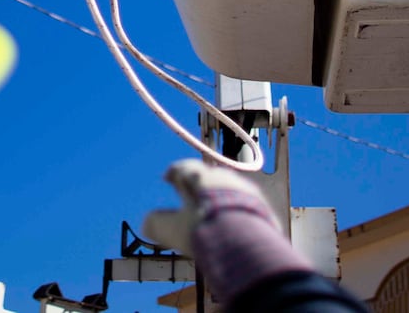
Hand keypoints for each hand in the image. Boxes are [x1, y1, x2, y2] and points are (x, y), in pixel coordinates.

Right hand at [143, 160, 309, 304]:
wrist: (245, 239)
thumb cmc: (206, 230)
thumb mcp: (173, 229)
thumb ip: (157, 223)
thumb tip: (146, 222)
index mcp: (200, 177)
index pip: (183, 167)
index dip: (174, 172)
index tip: (168, 177)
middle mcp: (223, 177)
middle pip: (208, 176)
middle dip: (198, 185)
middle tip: (191, 195)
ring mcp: (245, 189)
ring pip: (229, 189)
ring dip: (219, 197)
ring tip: (213, 213)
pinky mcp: (262, 206)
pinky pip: (245, 204)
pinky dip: (236, 210)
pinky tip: (233, 224)